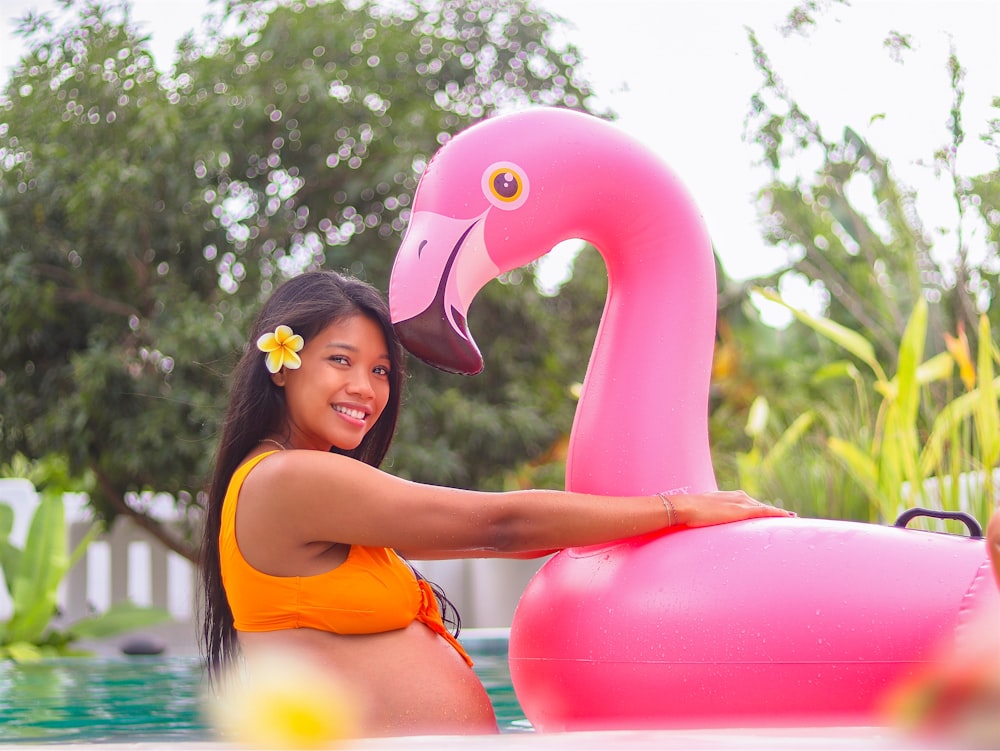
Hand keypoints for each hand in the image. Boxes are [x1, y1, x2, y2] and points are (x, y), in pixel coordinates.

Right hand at [671, 490, 794, 528]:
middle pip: (760, 505)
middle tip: (788, 517)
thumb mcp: (702, 513)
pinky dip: (778, 514)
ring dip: (779, 514)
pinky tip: (789, 517)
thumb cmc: (689, 511)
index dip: (761, 509)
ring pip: (766, 509)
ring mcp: (742, 503)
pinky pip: (766, 512)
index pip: (750, 503)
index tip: (771, 513)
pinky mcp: (743, 511)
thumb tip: (705, 523)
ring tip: (792, 519)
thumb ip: (709, 516)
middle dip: (773, 512)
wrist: (686, 507)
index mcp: (729, 497)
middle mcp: (739, 497)